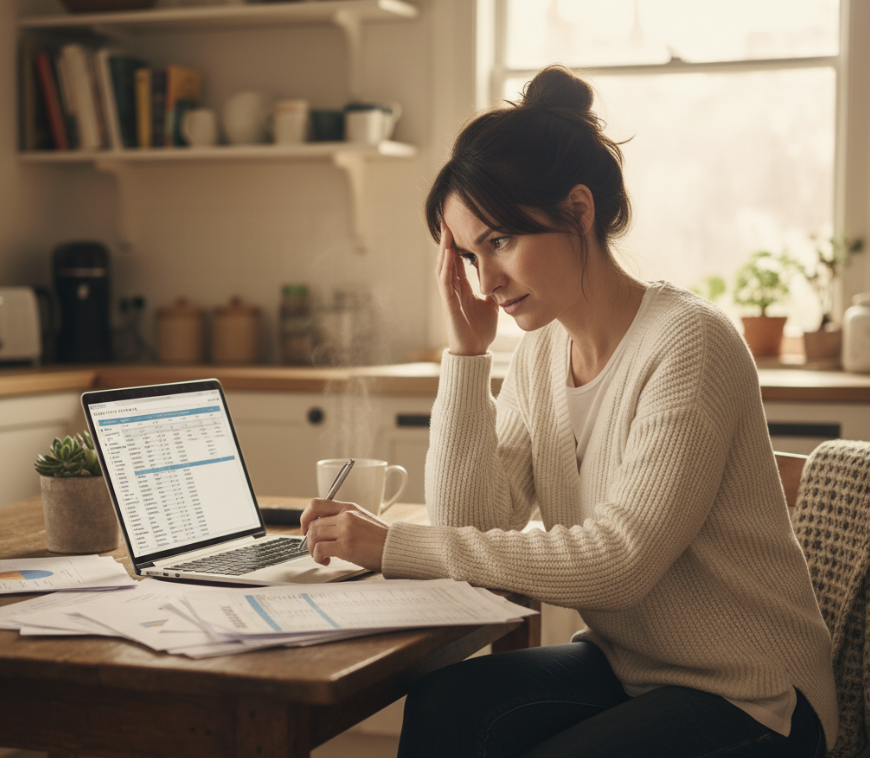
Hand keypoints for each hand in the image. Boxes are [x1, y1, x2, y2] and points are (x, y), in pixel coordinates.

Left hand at [300, 498, 388, 571]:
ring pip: (313, 536)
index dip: (305, 517)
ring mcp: (346, 530)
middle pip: (313, 524)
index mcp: (348, 507)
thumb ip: (342, 520)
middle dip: (309, 540)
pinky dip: (318, 557)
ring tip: (323, 556)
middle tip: (316, 549)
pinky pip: (320, 549)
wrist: (396, 547)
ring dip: (313, 549)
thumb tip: (322, 528)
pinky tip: (327, 561)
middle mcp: (346, 516)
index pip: (316, 504)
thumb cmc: (381, 539)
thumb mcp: (361, 520)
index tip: (305, 528)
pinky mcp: (346, 546)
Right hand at [436, 222, 498, 355]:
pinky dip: (447, 267)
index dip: (457, 246)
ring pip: (443, 267)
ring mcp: (449, 296)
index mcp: (462, 289)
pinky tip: (449, 253)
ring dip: (444, 249)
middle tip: (447, 221)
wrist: (475, 352)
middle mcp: (453, 290)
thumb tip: (503, 280)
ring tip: (446, 231)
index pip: (457, 263)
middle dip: (447, 241)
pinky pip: (445, 282)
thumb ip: (494, 292)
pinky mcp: (449, 305)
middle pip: (447, 260)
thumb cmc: (481, 331)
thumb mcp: (492, 306)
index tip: (459, 227)